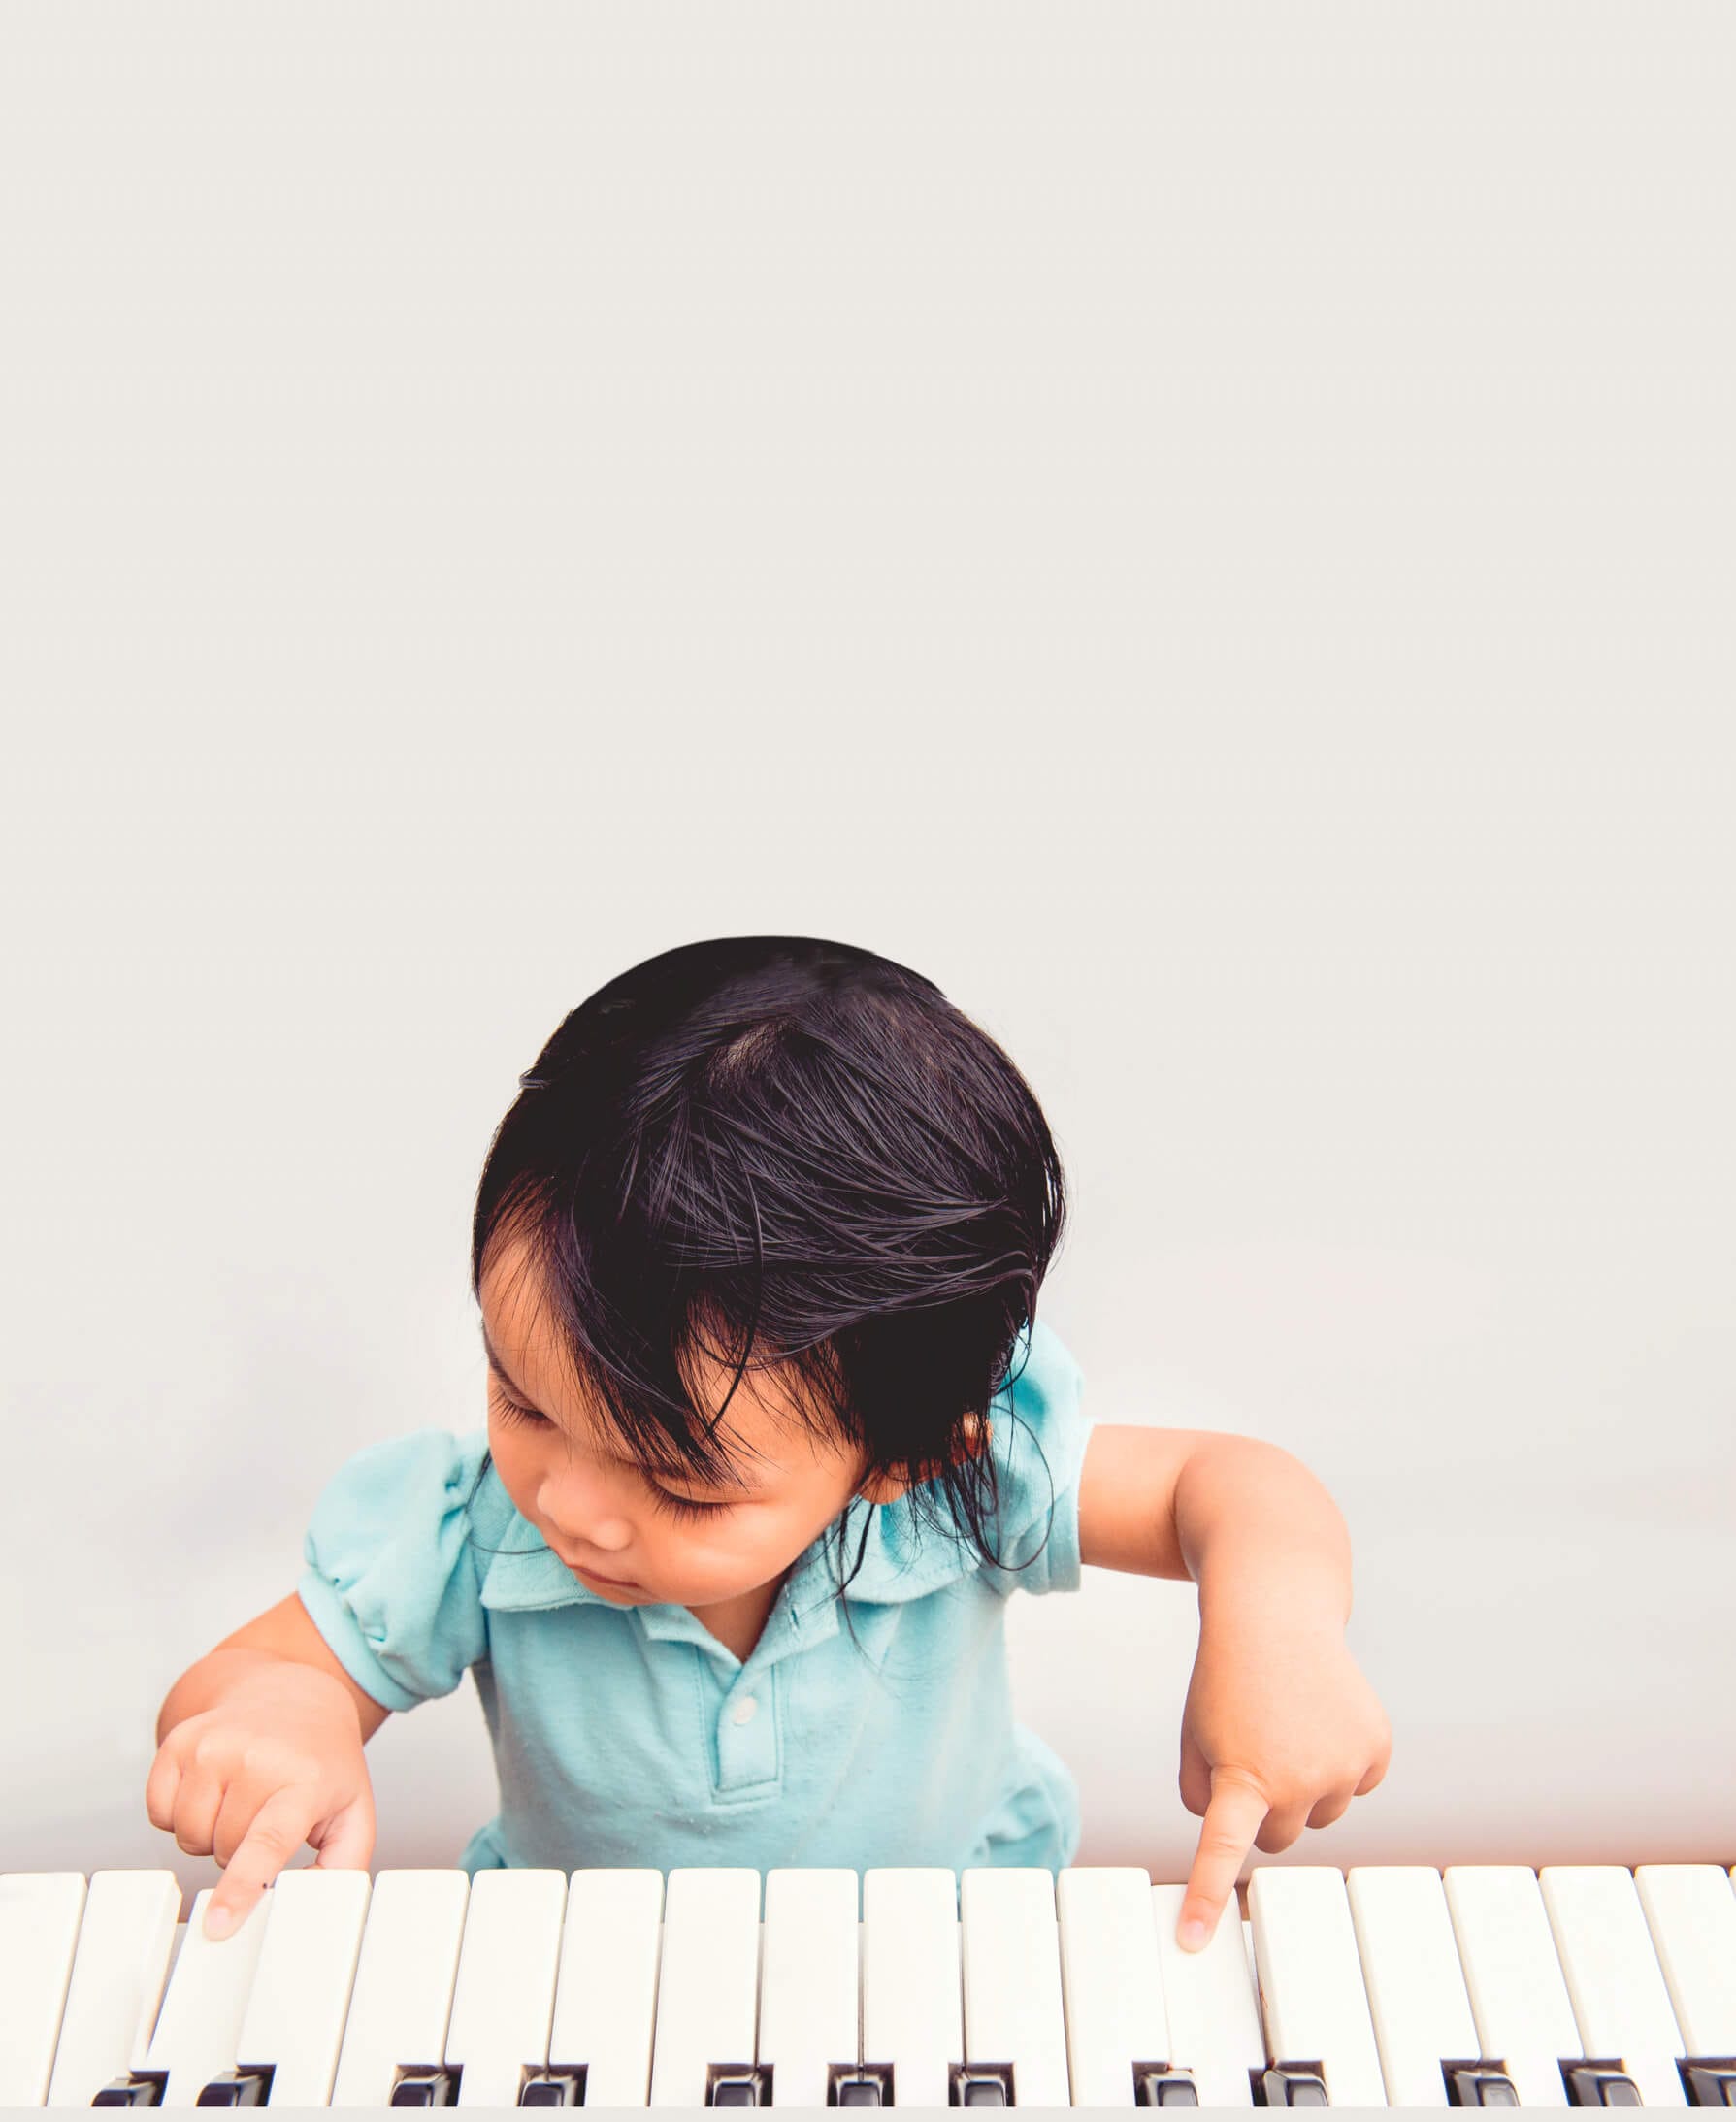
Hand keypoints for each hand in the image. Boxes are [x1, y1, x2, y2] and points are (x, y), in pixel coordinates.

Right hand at [145, 1661, 375, 1938]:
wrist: (292, 1694)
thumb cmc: (321, 1762)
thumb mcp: (353, 1809)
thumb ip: (343, 1865)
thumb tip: (309, 1907)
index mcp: (303, 1779)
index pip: (267, 1842)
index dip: (240, 1888)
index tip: (217, 1925)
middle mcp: (255, 1757)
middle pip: (222, 1851)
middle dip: (238, 1851)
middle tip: (264, 1816)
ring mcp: (211, 1745)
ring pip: (186, 1835)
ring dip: (209, 1833)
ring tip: (240, 1801)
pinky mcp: (178, 1742)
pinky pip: (158, 1813)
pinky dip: (180, 1813)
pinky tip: (212, 1787)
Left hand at [1173, 1611, 1391, 1951]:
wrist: (1275, 1615)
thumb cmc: (1227, 1681)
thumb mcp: (1196, 1738)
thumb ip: (1203, 1797)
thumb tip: (1237, 1837)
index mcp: (1243, 1777)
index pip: (1223, 1850)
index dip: (1207, 1896)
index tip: (1191, 1942)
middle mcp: (1299, 1780)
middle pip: (1277, 1838)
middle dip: (1262, 1807)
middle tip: (1253, 1750)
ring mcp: (1344, 1767)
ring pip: (1319, 1815)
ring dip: (1303, 1785)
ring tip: (1286, 1725)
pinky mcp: (1376, 1749)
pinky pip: (1355, 1786)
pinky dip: (1339, 1763)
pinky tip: (1320, 1719)